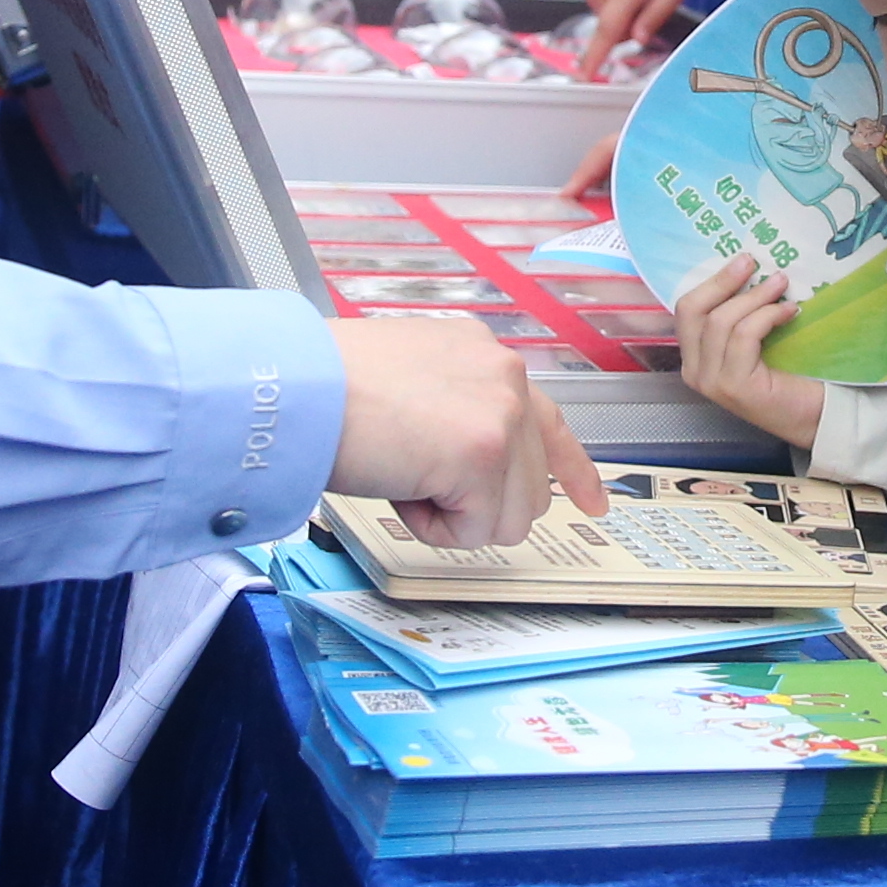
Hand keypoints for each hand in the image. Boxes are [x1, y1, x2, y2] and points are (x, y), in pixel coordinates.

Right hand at [328, 309, 595, 549]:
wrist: (292, 388)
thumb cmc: (324, 388)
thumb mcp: (409, 382)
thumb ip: (456, 412)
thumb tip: (470, 464)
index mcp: (485, 356)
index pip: (550, 421)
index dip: (572, 471)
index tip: (594, 502)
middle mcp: (504, 376)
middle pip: (531, 487)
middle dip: (475, 503)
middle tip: (413, 476)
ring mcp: (500, 414)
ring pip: (510, 516)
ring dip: (452, 514)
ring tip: (401, 472)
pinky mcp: (483, 454)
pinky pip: (476, 529)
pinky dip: (432, 526)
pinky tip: (398, 483)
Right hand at [667, 258, 823, 445]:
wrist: (815, 416)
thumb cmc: (788, 374)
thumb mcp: (755, 339)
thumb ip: (741, 314)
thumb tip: (748, 267)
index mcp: (694, 358)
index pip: (686, 310)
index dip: (712, 281)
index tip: (743, 260)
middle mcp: (694, 372)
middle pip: (694, 311)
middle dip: (724, 281)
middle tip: (754, 262)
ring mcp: (711, 382)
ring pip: (721, 322)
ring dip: (755, 296)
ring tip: (782, 285)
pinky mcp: (734, 386)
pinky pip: (743, 336)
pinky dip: (767, 316)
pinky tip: (789, 311)